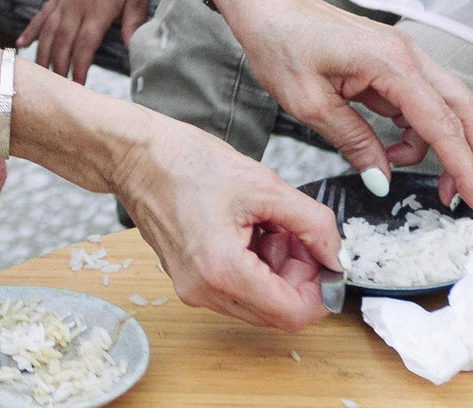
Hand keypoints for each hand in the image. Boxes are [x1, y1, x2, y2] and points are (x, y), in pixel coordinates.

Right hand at [17, 0, 150, 83]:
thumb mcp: (139, 3)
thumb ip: (133, 27)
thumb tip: (133, 51)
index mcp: (97, 9)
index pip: (85, 44)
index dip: (80, 66)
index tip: (78, 86)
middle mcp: (76, 5)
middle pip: (62, 41)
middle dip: (58, 65)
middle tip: (56, 88)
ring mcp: (65, 0)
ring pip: (48, 31)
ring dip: (42, 53)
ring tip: (39, 75)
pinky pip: (42, 15)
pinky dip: (31, 30)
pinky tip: (22, 44)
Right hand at [115, 108, 340, 330]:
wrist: (134, 157)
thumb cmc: (185, 163)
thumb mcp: (264, 185)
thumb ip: (313, 224)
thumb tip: (337, 255)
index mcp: (223, 271)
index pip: (293, 314)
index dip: (321, 290)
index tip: (326, 260)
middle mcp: (205, 292)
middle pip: (277, 312)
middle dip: (298, 275)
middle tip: (295, 233)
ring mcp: (194, 290)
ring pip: (259, 302)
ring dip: (277, 270)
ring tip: (268, 225)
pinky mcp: (189, 281)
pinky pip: (237, 290)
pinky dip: (255, 267)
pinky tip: (248, 229)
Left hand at [210, 0, 472, 210]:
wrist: (267, 6)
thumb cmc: (280, 45)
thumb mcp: (310, 105)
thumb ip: (354, 143)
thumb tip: (384, 181)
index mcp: (391, 63)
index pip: (441, 123)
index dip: (464, 166)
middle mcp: (408, 55)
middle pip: (464, 110)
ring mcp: (405, 56)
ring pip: (449, 106)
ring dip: (451, 147)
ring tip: (437, 186)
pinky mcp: (395, 64)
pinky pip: (423, 103)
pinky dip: (423, 133)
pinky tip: (399, 153)